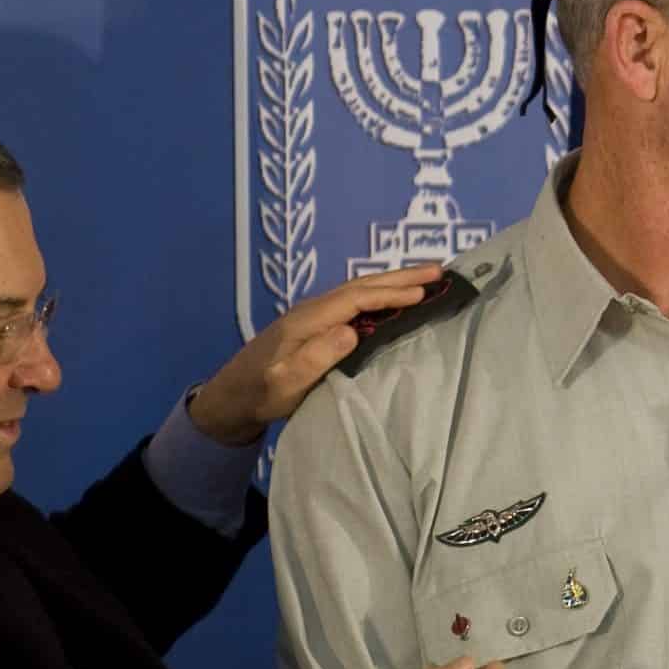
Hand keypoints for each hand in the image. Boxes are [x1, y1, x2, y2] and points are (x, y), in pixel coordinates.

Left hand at [187, 266, 444, 443]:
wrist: (229, 398)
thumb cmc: (259, 395)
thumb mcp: (285, 383)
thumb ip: (316, 357)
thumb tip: (353, 329)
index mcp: (307, 320)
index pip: (356, 298)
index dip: (391, 294)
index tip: (424, 293)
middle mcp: (311, 310)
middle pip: (361, 286)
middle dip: (400, 277)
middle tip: (439, 270)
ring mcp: (312, 316)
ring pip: (358, 291)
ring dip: (392, 283)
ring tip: (425, 278)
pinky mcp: (313, 325)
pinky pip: (353, 301)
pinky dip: (378, 294)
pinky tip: (391, 299)